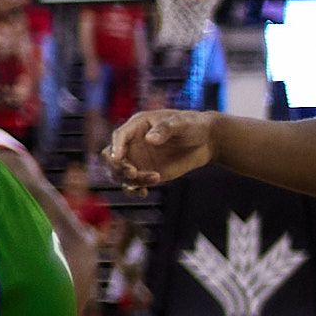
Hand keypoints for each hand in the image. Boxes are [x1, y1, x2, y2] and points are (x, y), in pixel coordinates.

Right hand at [105, 109, 219, 187]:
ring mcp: (138, 160)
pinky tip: (145, 192)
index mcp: (137, 126)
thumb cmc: (192, 125)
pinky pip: (132, 185)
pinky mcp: (146, 173)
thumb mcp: (181, 123)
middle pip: (110, 156)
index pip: (119, 136)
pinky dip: (134, 191)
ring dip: (131, 180)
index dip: (116, 147)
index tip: (119, 158)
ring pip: (119, 173)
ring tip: (155, 178)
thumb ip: (165, 129)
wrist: (205, 141)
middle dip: (117, 167)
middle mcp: (132, 143)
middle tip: (133, 173)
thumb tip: (150, 139)